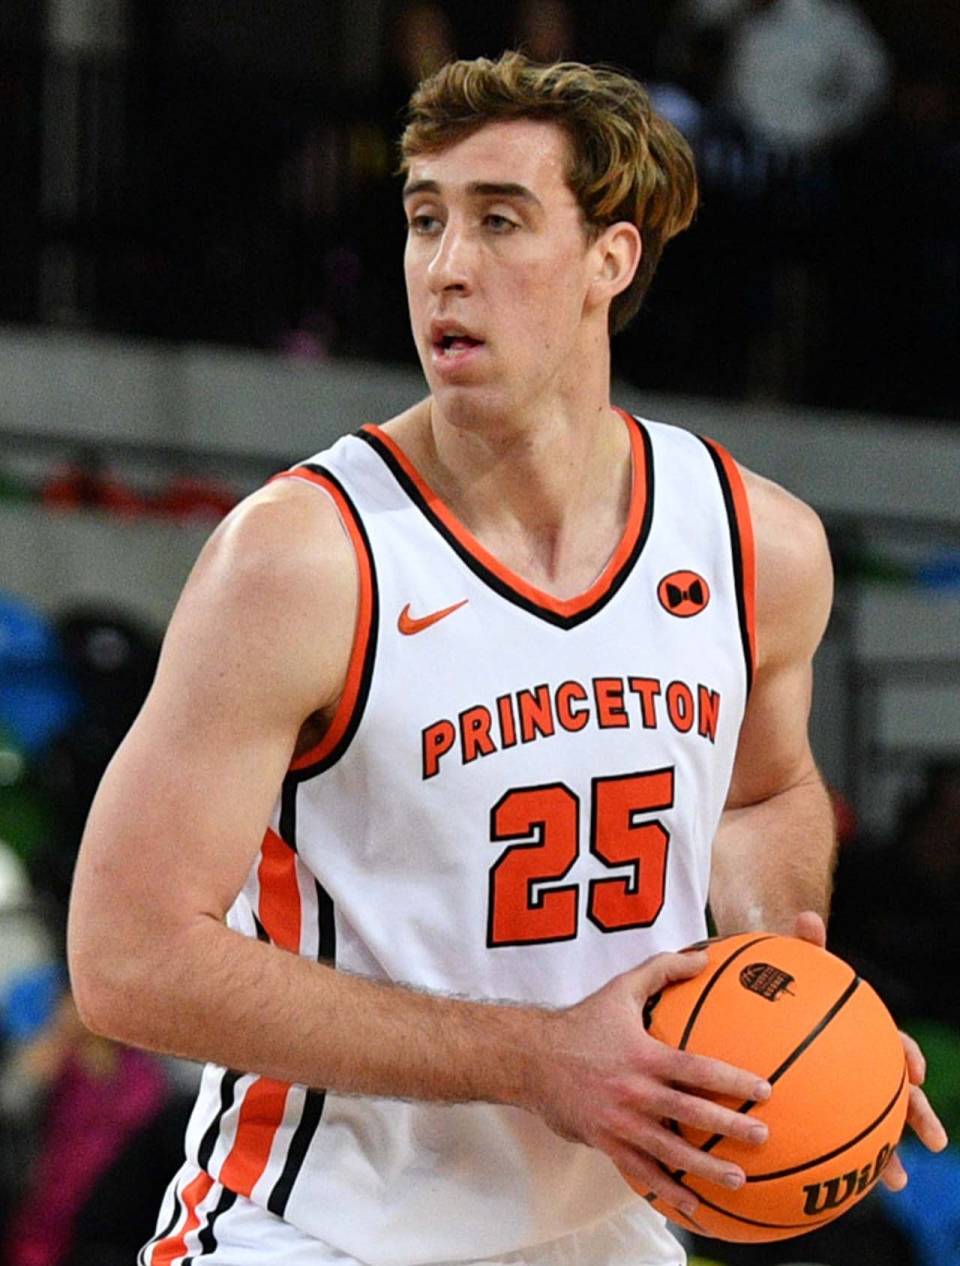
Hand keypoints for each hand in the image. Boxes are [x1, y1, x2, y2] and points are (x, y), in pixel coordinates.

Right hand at [528, 950, 771, 1217]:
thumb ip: (662, 970)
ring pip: (669, 1151)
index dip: (732, 1081)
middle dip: (729, 1127)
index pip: (696, 1070)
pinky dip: (667, 1189)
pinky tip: (692, 1205)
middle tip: (762, 1138)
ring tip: (737, 1180)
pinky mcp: (606, 1142)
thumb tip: (703, 956)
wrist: (531, 1057)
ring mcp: (620, 1122)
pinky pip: (641, 1171)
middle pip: (690, 1113)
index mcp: (643, 1055)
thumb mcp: (621, 989)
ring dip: (705, 1169)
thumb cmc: (582, 1022)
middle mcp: (635, 1091)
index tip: (763, 1091)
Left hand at [789, 911, 949, 1188]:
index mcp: (864, 1032)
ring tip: (894, 1182)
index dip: (908, 1056)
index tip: (915, 1071)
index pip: (895, 1043)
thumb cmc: (788, 982)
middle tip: (932, 1141)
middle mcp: (864, 1062)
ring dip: (888, 1152)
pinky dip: (837, 1160)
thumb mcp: (794, 963)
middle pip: (900, 1091)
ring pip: (876, 1123)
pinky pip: (833, 1136)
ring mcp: (848, 1087)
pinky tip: (829, 1185)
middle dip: (918, 1115)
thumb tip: (807, 917)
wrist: (771, 1001)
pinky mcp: (824, 1107)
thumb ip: (803, 946)